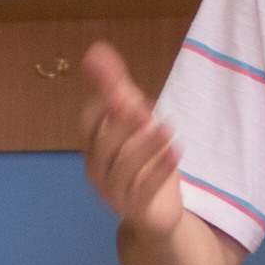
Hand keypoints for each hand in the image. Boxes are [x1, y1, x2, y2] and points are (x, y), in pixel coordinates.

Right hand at [79, 42, 183, 239]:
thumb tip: (95, 50)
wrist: (158, 213)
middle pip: (103, 147)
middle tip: (146, 109)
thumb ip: (115, 87)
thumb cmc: (142, 161)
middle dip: (123, 126)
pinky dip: (160, 171)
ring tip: (168, 128)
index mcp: (94, 147)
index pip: (89, 125)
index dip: (104, 108)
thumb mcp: (133, 120)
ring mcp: (114, 193)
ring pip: (124, 169)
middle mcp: (98, 170)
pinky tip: (176, 152)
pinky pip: (144, 190)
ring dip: (147, 147)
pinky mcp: (136, 209)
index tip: (122, 91)